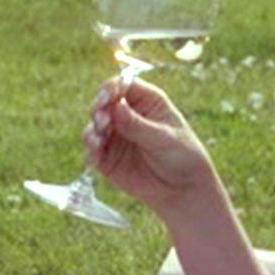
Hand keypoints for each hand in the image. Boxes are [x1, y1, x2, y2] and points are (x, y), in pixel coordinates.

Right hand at [85, 78, 222, 218]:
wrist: (183, 189)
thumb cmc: (182, 156)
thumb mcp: (164, 138)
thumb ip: (138, 125)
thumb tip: (117, 105)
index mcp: (145, 100)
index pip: (122, 85)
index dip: (110, 89)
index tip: (106, 99)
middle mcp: (126, 114)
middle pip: (102, 103)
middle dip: (98, 110)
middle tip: (103, 122)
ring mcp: (115, 135)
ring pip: (93, 126)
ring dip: (92, 131)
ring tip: (98, 141)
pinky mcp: (107, 157)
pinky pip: (92, 151)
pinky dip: (91, 152)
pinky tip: (95, 157)